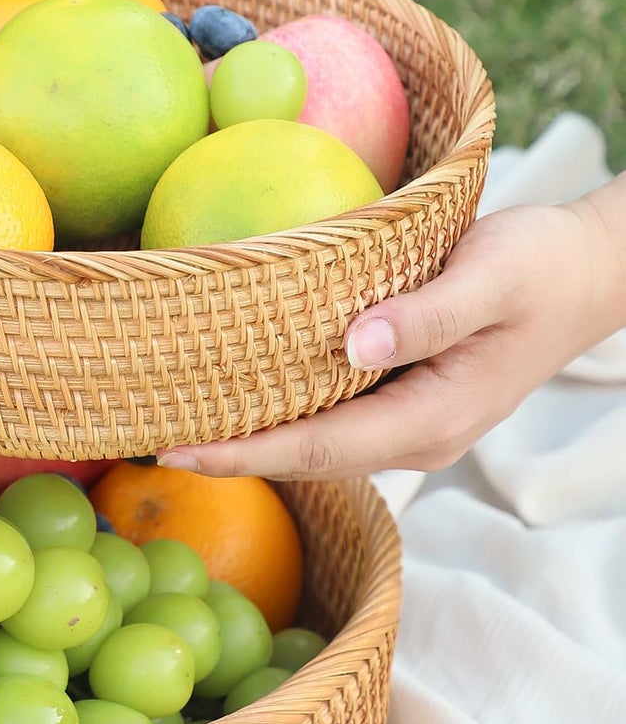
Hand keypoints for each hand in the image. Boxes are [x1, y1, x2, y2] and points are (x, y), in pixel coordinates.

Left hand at [158, 182, 625, 480]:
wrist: (587, 273)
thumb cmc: (541, 267)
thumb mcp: (490, 276)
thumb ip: (426, 314)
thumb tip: (356, 343)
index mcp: (432, 417)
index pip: (316, 448)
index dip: (244, 454)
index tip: (173, 451)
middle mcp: (416, 436)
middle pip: (306, 456)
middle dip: (228, 455)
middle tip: (143, 441)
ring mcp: (411, 423)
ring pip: (315, 440)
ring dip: (249, 437)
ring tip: (171, 424)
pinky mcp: (405, 398)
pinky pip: (331, 414)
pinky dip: (279, 410)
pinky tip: (236, 391)